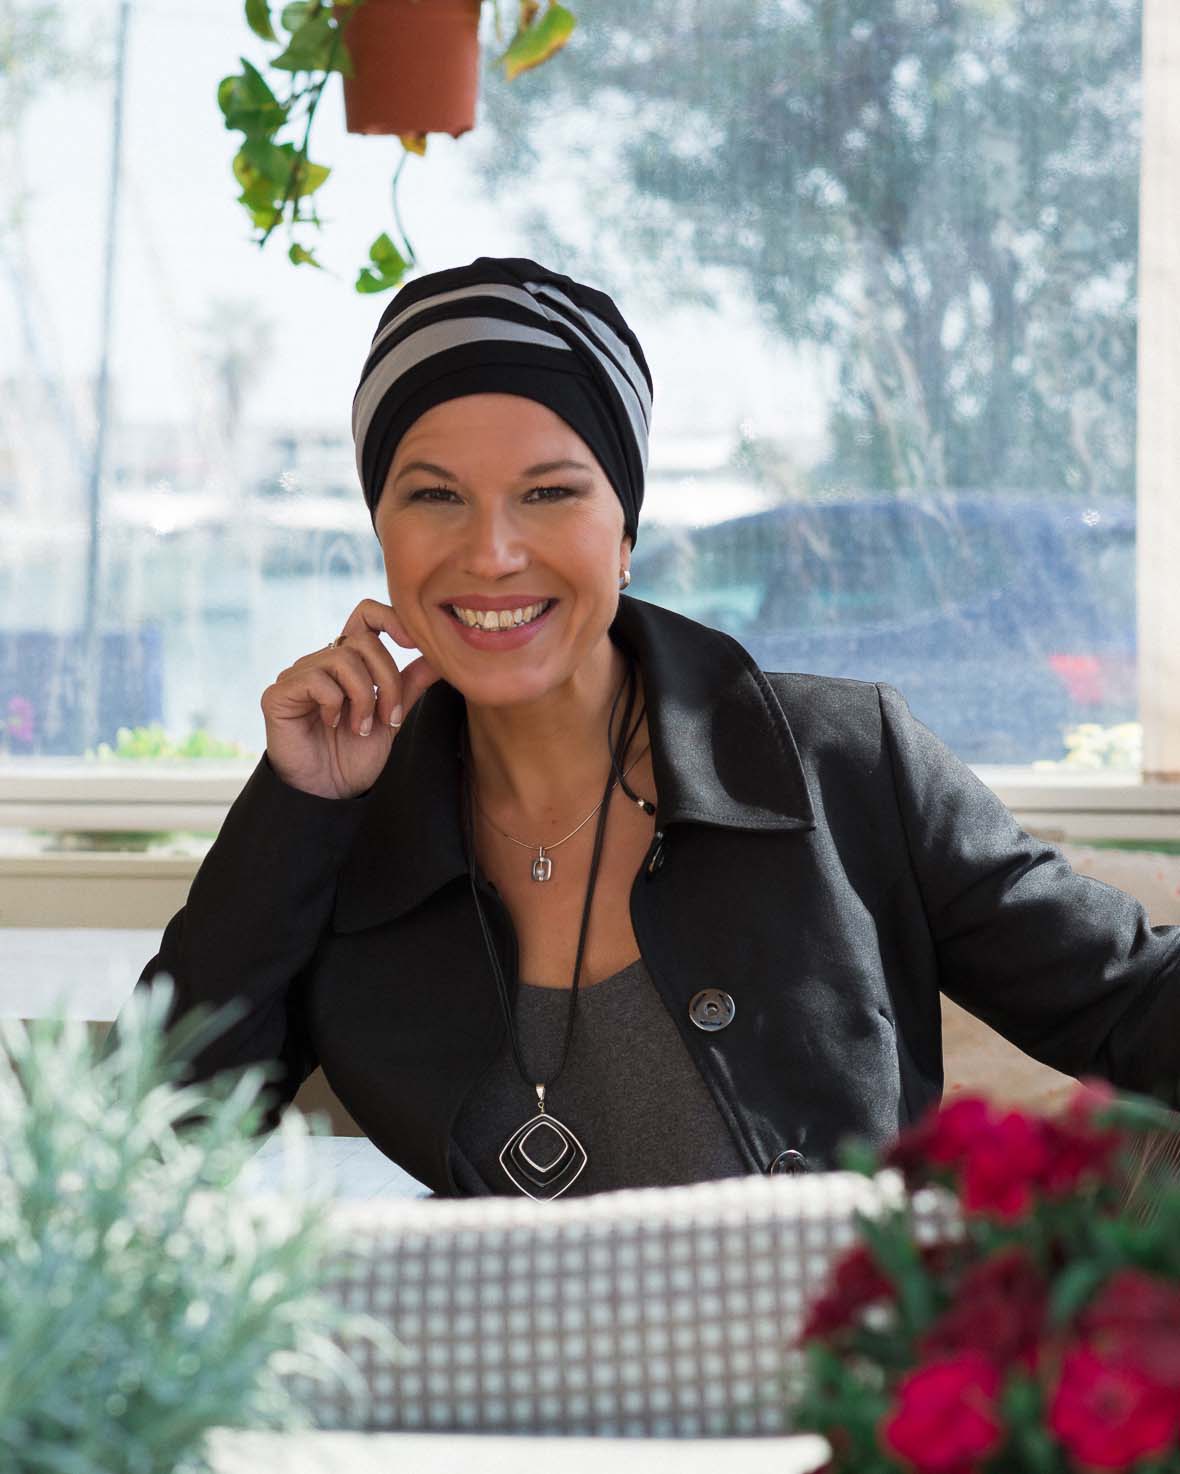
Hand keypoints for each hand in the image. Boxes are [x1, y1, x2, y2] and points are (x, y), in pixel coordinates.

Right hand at [261, 598, 441, 799]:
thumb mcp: (390, 717)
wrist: (327, 792)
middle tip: (389, 717)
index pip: (366, 614)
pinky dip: (335, 704)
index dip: (391, 618)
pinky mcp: (278, 694)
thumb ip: (409, 685)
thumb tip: (438, 656)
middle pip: (365, 642)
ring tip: (362, 728)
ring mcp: (298, 675)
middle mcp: (321, 661)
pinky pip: (317, 681)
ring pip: (344, 659)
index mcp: (348, 662)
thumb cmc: (355, 756)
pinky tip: (333, 724)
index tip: (414, 644)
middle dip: (388, 680)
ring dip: (364, 697)